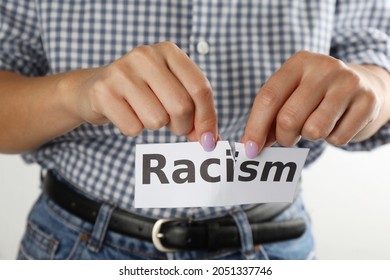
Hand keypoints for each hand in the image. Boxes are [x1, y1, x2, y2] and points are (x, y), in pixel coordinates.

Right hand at [65, 42, 217, 149]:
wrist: (94, 88)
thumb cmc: (142, 92)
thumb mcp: (171, 89)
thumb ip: (194, 109)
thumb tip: (211, 140)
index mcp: (168, 51)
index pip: (200, 88)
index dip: (208, 118)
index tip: (208, 139)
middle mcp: (145, 56)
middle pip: (181, 106)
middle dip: (182, 126)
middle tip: (175, 126)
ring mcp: (121, 72)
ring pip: (157, 120)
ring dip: (155, 126)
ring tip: (144, 113)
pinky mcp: (102, 92)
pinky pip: (133, 128)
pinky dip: (133, 129)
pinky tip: (126, 114)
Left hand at [242, 50, 389, 157]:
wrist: (364, 84)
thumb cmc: (316, 94)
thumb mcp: (291, 94)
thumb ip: (269, 116)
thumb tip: (250, 146)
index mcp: (298, 62)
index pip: (269, 97)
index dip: (255, 127)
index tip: (249, 149)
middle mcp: (324, 68)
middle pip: (288, 118)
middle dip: (284, 137)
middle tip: (289, 137)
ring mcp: (348, 83)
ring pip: (314, 130)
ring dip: (310, 137)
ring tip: (315, 124)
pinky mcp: (368, 102)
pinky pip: (338, 138)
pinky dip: (333, 139)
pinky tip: (337, 123)